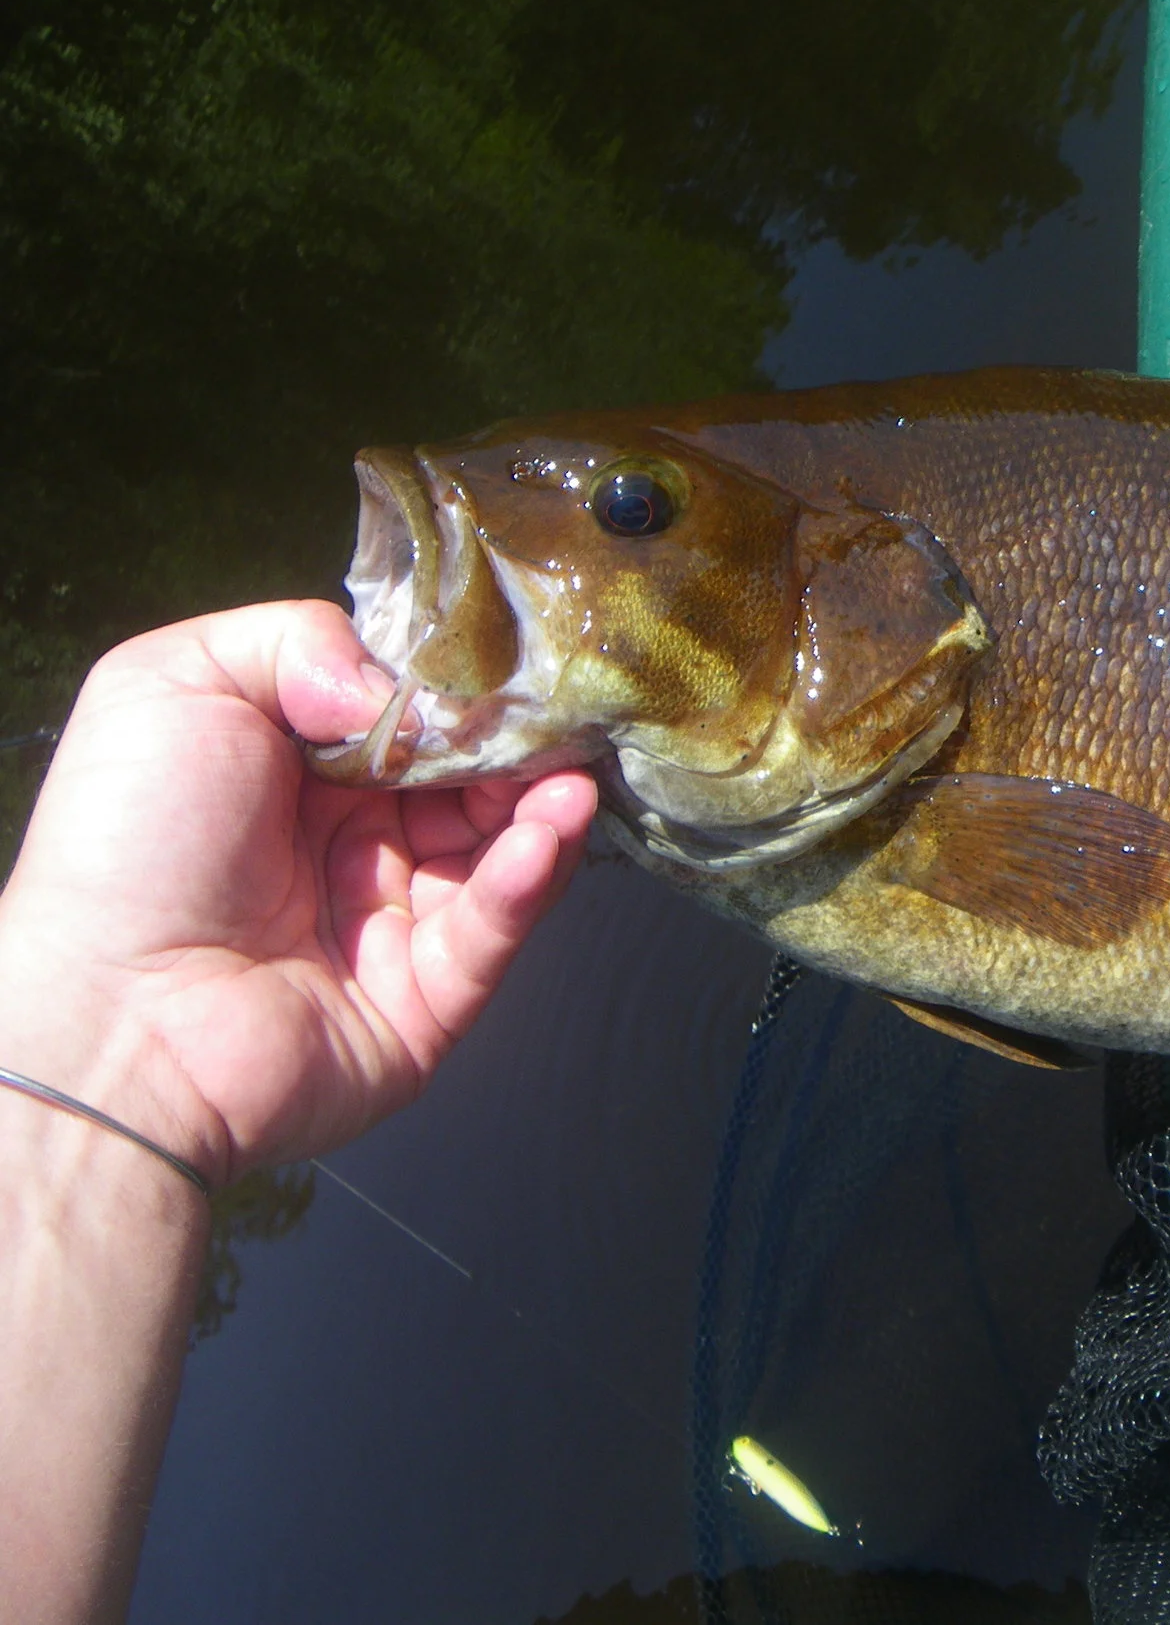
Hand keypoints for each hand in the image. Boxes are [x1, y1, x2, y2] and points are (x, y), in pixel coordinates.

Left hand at [0, 600, 596, 1187]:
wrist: (110, 1016)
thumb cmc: (126, 841)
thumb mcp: (176, 684)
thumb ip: (300, 641)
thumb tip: (412, 694)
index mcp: (295, 772)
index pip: (408, 716)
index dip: (457, 688)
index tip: (510, 661)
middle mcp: (348, 844)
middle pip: (467, 781)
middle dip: (514, 747)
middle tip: (561, 716)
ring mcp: (391, 927)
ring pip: (496, 855)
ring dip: (541, 810)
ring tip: (572, 777)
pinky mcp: (427, 1003)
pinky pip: (490, 934)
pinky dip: (526, 882)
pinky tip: (545, 835)